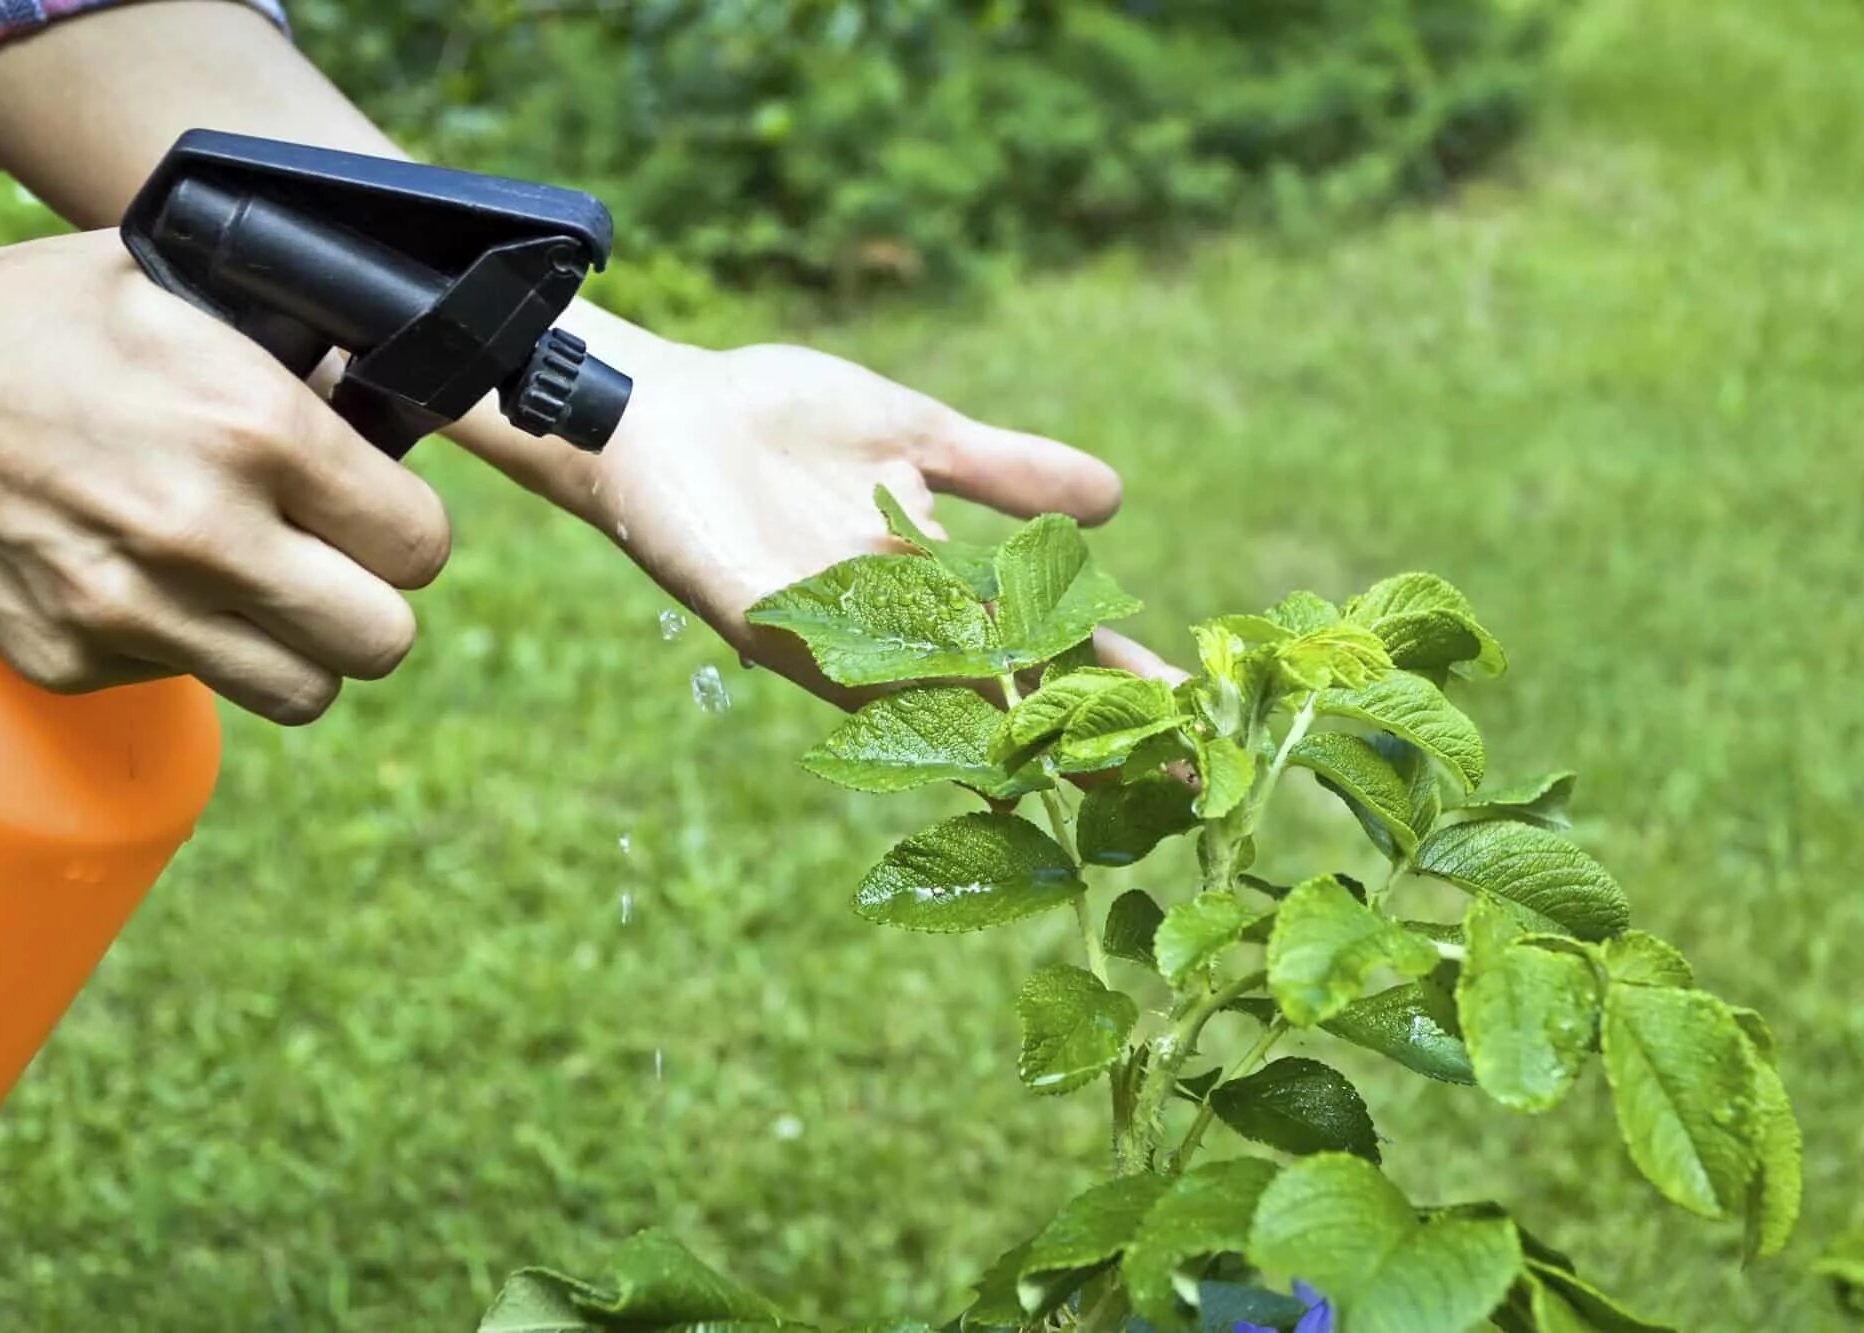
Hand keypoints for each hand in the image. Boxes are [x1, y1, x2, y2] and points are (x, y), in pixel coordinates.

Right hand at [0, 229, 450, 722]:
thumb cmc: (34, 322)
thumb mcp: (181, 293)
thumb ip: (297, 360)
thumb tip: (386, 409)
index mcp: (253, 427)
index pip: (419, 543)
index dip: (405, 530)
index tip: (377, 516)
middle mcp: (204, 532)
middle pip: (384, 640)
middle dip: (369, 602)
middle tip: (332, 566)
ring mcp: (135, 609)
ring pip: (304, 692)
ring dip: (296, 648)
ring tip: (257, 590)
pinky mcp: (73, 658)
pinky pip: (191, 685)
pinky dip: (187, 646)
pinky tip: (146, 578)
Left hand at [454, 337, 1179, 703]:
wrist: (664, 408)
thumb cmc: (782, 422)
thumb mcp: (920, 436)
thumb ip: (1009, 472)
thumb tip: (1115, 501)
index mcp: (936, 589)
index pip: (1047, 647)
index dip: (1121, 684)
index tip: (1198, 717)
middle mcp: (895, 630)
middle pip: (1009, 692)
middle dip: (1088, 736)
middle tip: (1173, 784)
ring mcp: (835, 633)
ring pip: (942, 696)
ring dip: (1019, 736)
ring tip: (1100, 773)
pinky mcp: (768, 619)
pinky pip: (842, 664)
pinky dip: (904, 695)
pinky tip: (971, 730)